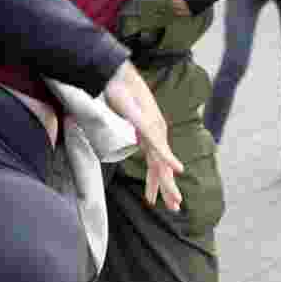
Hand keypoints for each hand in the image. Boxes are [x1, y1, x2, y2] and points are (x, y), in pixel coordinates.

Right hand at [101, 61, 183, 211]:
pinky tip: (177, 169)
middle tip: (175, 208)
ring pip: (161, 162)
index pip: (153, 164)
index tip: (153, 200)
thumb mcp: (114, 117)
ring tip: (176, 200)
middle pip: (161, 167)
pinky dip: (168, 159)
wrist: (114, 73)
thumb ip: (113, 128)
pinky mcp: (148, 124)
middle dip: (167, 189)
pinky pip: (158, 146)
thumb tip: (103, 138)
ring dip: (169, 182)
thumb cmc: (114, 92)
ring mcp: (153, 129)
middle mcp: (155, 134)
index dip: (155, 183)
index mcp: (148, 136)